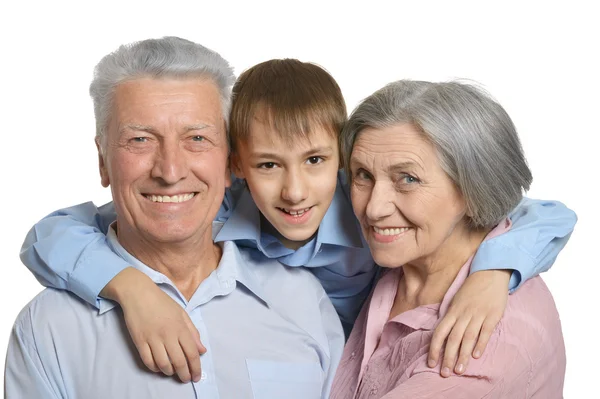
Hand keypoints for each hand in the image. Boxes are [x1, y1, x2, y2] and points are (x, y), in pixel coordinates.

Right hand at [101, 267, 205, 381]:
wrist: (139, 294)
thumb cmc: (162, 302)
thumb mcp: (182, 313)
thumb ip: (193, 332)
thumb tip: (202, 350)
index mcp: (181, 327)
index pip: (192, 353)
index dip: (196, 367)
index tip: (197, 376)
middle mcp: (168, 335)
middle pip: (179, 362)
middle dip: (184, 374)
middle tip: (186, 379)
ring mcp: (153, 338)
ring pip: (163, 364)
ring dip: (170, 372)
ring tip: (173, 372)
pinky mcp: (139, 341)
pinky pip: (148, 361)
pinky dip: (155, 368)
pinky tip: (159, 367)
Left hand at [427, 269, 510, 376]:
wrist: (490, 272)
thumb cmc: (471, 289)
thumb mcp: (456, 301)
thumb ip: (451, 317)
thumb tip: (443, 335)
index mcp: (452, 311)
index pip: (439, 332)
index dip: (434, 348)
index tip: (431, 363)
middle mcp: (463, 314)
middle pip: (453, 338)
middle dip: (447, 357)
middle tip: (444, 373)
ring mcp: (478, 314)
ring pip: (468, 337)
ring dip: (463, 355)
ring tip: (459, 370)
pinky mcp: (492, 315)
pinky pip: (485, 331)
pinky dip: (480, 344)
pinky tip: (476, 356)